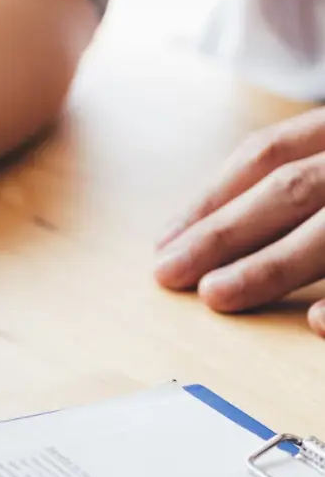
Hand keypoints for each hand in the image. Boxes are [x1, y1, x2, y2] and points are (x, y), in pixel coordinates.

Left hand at [155, 108, 324, 331]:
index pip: (267, 154)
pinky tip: (315, 322)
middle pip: (289, 190)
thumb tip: (210, 227)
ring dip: (270, 266)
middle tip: (168, 272)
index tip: (166, 240)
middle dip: (223, 233)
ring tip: (215, 294)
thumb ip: (299, 174)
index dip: (211, 197)